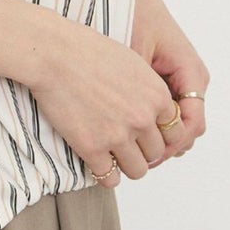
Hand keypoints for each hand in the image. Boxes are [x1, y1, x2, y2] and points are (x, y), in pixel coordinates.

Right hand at [28, 13, 181, 186]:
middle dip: (142, 148)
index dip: (159, 133)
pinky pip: (110, 179)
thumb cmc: (88, 51)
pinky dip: (105, 174)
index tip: (145, 131)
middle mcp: (142, 119)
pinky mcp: (92, 148)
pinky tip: (96, 160)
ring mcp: (118, 135)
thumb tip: (154, 112)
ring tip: (112, 153)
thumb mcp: (132, 63)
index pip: (175, 132)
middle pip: (156, 153)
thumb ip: (149, 90)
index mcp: (157, 96)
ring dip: (127, 164)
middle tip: (125, 141)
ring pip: (138, 170)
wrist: (54, 54)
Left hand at [130, 0, 209, 166]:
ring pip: (179, 121)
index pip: (192, 123)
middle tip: (135, 158)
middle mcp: (193, 76)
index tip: (146, 157)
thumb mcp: (136, 57)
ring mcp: (183, 77)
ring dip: (159, 137)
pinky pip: (169, 109)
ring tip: (131, 146)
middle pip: (188, 128)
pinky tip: (130, 127)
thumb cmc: (131, 16)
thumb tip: (145, 135)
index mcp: (191, 70)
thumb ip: (144, 95)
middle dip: (164, 146)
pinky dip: (154, 122)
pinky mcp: (170, 76)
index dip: (171, 145)